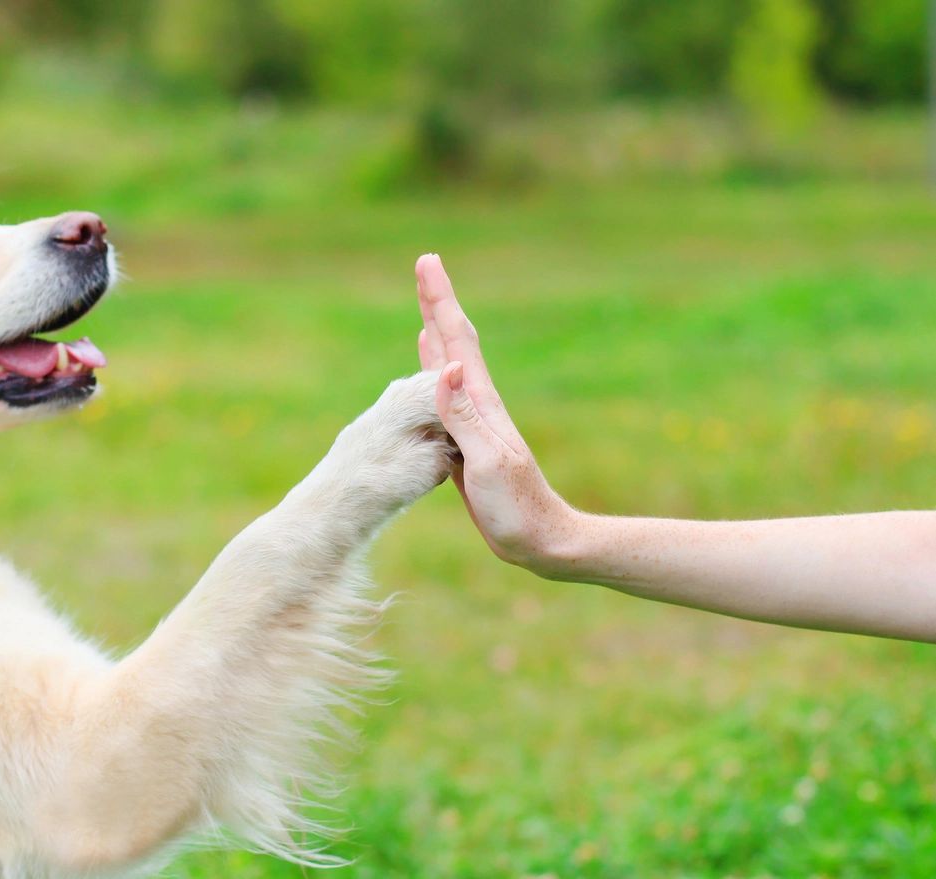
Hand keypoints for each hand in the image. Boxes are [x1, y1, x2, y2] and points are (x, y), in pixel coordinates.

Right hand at [415, 254, 579, 574]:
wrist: (541, 540)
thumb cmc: (517, 507)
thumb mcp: (487, 462)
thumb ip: (464, 417)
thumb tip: (445, 366)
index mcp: (483, 404)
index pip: (456, 342)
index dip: (440, 301)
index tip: (427, 263)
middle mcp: (479, 405)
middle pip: (454, 343)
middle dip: (439, 304)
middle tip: (426, 266)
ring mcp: (475, 422)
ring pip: (449, 365)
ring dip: (437, 333)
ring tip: (428, 309)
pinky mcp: (467, 442)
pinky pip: (445, 397)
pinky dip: (435, 374)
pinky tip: (433, 369)